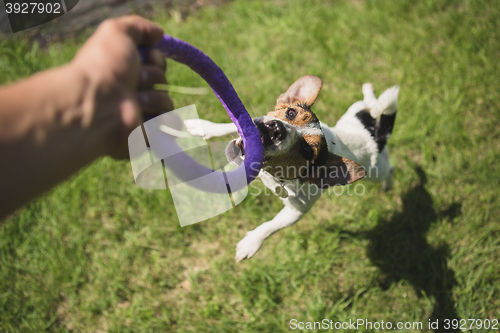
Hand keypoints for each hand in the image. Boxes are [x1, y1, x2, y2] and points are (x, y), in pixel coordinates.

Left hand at [71, 15, 173, 158]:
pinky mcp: (147, 135)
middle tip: (134, 81)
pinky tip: (145, 117)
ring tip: (134, 102)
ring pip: (167, 102)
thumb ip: (138, 26)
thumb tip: (159, 33)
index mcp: (123, 72)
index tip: (148, 57)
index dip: (156, 58)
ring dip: (154, 99)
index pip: (156, 63)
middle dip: (153, 77)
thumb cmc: (103, 68)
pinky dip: (162, 119)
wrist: (98, 105)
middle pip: (162, 81)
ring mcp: (138, 116)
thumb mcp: (116, 32)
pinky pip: (170, 124)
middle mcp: (130, 93)